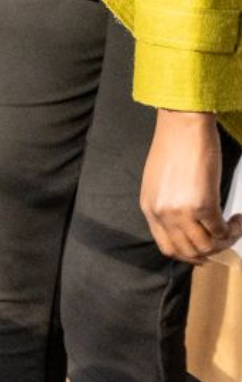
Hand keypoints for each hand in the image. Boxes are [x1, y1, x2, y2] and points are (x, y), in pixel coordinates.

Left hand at [139, 110, 240, 263]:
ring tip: (233, 226)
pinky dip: (234, 230)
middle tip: (224, 239)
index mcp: (150, 208)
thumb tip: (186, 224)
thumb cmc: (174, 147)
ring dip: (225, 241)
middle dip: (210, 252)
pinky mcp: (203, 205)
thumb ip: (168, 205)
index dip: (188, 255)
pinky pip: (221, 231)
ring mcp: (181, 212)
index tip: (204, 252)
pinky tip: (238, 218)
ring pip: (207, 246)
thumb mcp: (159, 183)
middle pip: (188, 252)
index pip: (167, 247)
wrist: (182, 126)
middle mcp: (162, 214)